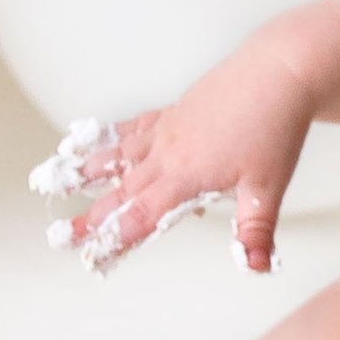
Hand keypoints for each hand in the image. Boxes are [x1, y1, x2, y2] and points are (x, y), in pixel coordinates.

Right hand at [35, 40, 313, 274]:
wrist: (279, 72)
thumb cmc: (274, 127)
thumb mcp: (267, 187)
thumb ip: (255, 232)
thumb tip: (255, 267)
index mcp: (186, 176)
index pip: (142, 216)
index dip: (115, 239)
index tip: (92, 255)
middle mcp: (169, 153)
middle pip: (122, 191)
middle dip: (92, 216)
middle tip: (62, 234)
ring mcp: (169, 130)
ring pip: (119, 154)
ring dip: (89, 171)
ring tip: (60, 180)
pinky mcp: (176, 112)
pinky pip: (134, 127)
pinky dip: (112, 136)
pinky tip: (100, 140)